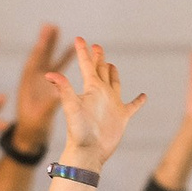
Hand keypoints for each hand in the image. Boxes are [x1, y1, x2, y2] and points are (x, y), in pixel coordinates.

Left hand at [10, 24, 65, 144]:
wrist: (33, 136)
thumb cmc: (34, 125)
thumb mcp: (42, 113)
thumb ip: (49, 102)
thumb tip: (57, 92)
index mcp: (29, 82)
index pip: (36, 58)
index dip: (42, 44)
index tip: (46, 30)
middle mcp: (36, 80)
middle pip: (43, 55)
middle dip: (48, 41)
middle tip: (51, 25)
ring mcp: (44, 84)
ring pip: (53, 62)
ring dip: (59, 50)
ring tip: (67, 38)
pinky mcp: (51, 90)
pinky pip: (60, 73)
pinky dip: (67, 63)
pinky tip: (76, 57)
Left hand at [47, 37, 146, 168]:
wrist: (88, 152)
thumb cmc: (78, 131)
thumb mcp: (71, 107)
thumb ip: (63, 89)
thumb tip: (48, 74)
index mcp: (90, 88)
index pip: (86, 65)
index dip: (83, 52)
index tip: (80, 38)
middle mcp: (101, 93)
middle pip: (100, 71)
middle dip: (99, 58)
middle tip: (97, 46)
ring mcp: (112, 104)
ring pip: (114, 84)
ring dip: (113, 74)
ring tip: (111, 65)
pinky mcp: (122, 116)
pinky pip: (132, 106)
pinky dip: (138, 101)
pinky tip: (143, 96)